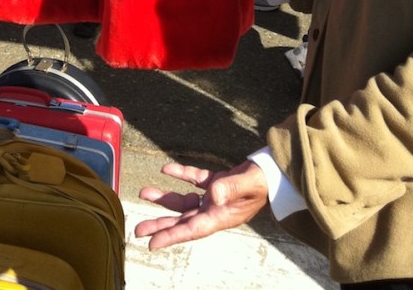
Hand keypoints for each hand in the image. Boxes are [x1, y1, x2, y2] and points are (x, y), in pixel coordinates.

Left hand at [135, 160, 268, 249]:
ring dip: (165, 198)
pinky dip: (181, 176)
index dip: (171, 236)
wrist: (274, 172)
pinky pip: (194, 182)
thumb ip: (230, 188)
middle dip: (160, 224)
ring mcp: (214, 198)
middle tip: (138, 230)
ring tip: (144, 193)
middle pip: (182, 220)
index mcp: (220, 216)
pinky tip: (166, 169)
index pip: (191, 229)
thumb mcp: (249, 185)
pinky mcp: (216, 183)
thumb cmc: (263, 181)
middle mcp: (214, 210)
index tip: (152, 243)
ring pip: (184, 202)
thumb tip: (211, 194)